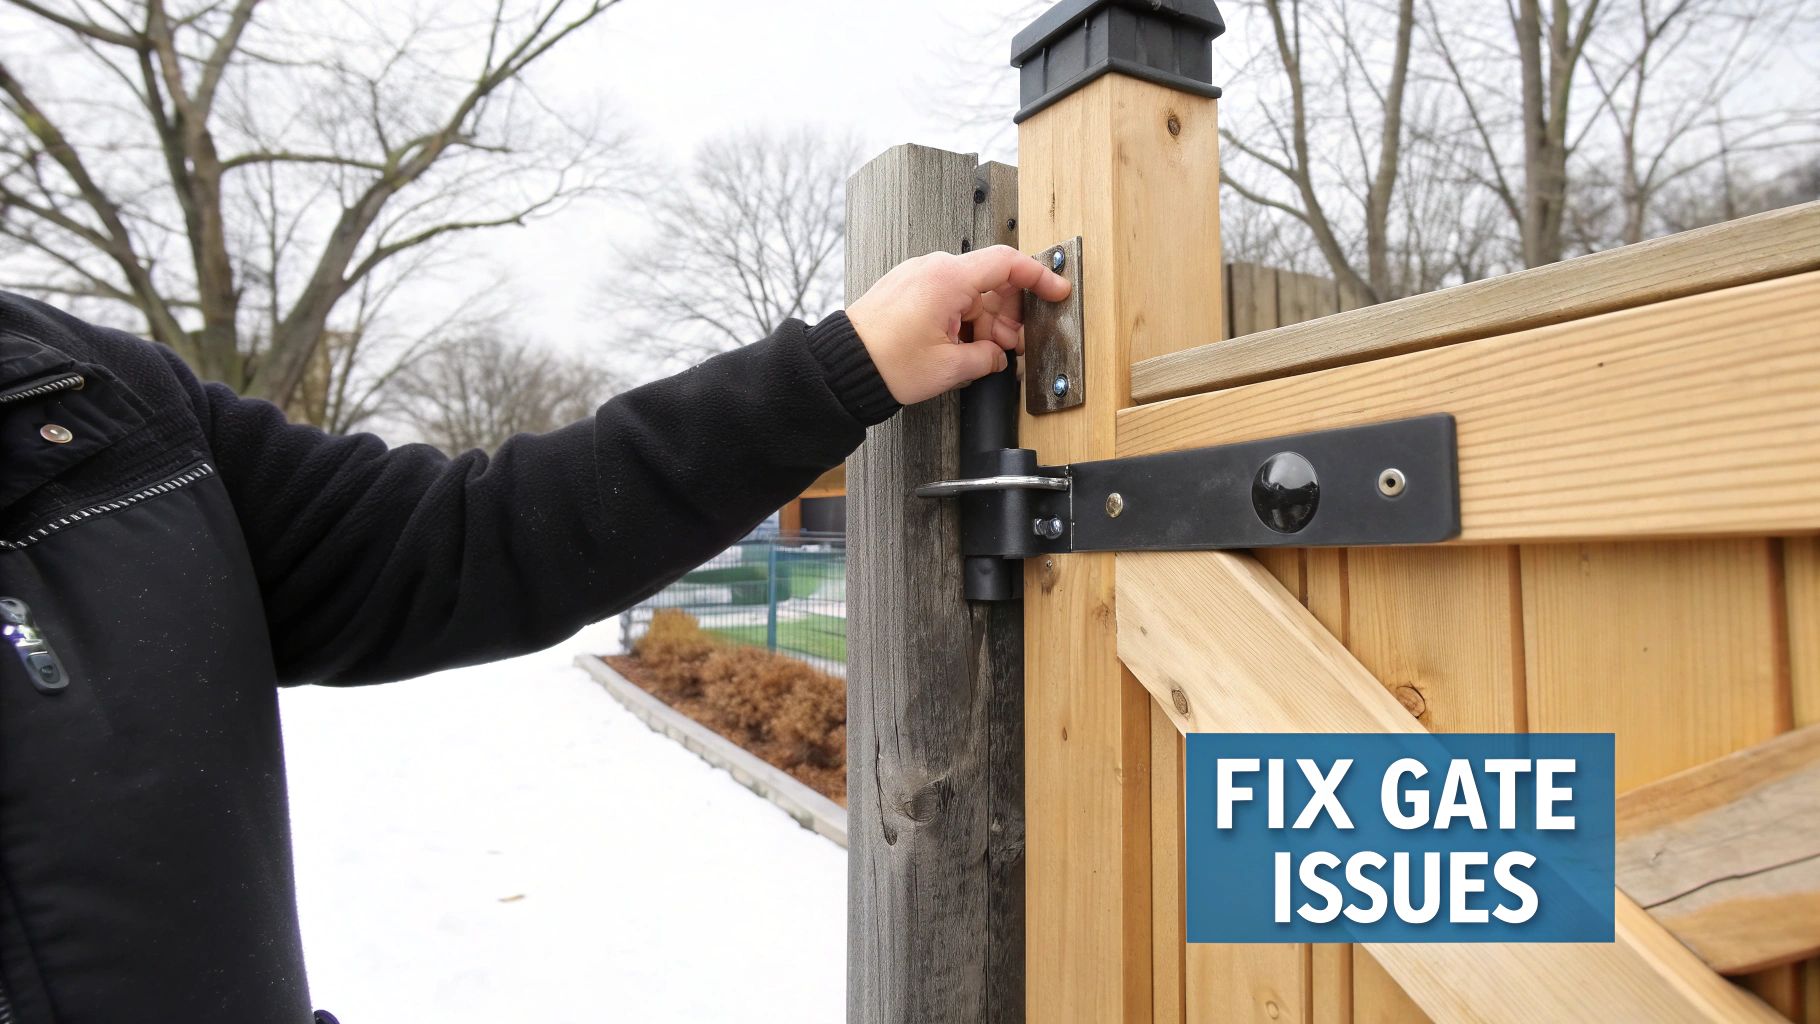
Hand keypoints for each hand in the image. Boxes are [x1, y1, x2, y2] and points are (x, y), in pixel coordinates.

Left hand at [846, 245, 1072, 405]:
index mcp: (947, 279)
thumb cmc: (884, 362)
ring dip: (984, 322)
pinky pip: (947, 298)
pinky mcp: (907, 289)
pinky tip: (963, 346)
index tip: (1056, 291)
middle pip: (990, 282)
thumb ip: (986, 359)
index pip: (1007, 263)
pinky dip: (963, 319)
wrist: (842, 367)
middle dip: (1008, 315)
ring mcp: (918, 277)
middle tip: (1013, 346)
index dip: (1038, 277)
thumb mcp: (949, 368)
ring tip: (984, 354)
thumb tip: (997, 356)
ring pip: (969, 293)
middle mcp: (933, 269)